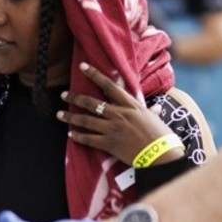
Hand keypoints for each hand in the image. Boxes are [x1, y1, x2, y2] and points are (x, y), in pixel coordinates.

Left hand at [57, 62, 184, 165]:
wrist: (160, 155)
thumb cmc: (161, 136)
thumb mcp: (155, 118)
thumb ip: (150, 112)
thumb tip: (155, 108)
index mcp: (130, 105)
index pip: (109, 85)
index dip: (94, 74)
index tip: (82, 67)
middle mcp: (119, 114)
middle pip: (92, 102)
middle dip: (75, 97)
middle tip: (64, 94)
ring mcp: (112, 129)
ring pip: (86, 120)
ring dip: (71, 117)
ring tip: (60, 114)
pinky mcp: (109, 144)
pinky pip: (89, 139)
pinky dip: (78, 136)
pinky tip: (71, 134)